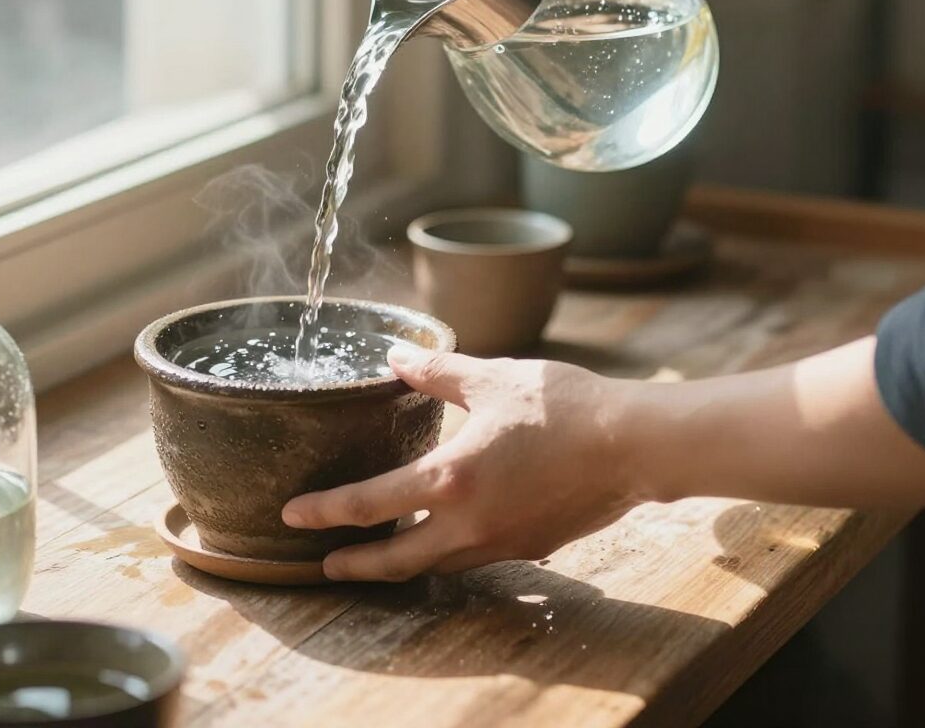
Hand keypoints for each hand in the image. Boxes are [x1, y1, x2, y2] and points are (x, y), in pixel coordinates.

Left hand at [280, 344, 641, 581]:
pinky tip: (445, 536)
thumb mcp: (494, 378)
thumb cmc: (564, 407)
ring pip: (435, 565)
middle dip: (354, 565)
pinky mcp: (528, 546)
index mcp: (451, 478)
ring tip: (375, 555)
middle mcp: (468, 523)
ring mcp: (500, 542)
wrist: (632, 446)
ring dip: (399, 564)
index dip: (325, 511)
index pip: (369, 503)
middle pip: (395, 560)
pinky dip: (446, 554)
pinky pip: (473, 558)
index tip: (292, 515)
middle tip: (323, 564)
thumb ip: (439, 373)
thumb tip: (397, 359)